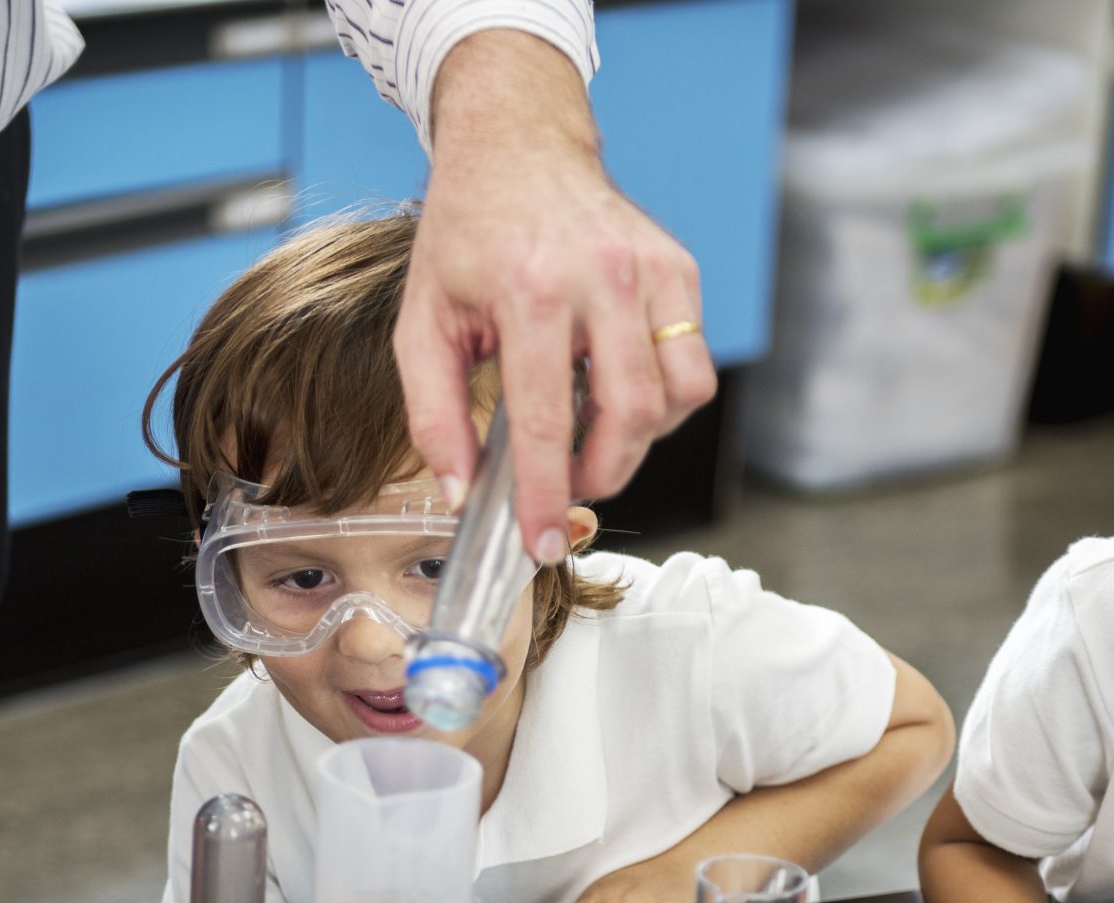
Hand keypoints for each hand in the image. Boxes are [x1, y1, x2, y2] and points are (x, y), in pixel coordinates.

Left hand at [401, 31, 715, 556]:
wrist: (516, 146)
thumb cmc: (467, 236)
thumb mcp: (422, 321)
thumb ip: (433, 414)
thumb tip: (460, 492)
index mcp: (531, 293)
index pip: (549, 422)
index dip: (546, 495)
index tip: (540, 544)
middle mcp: (602, 279)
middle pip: (631, 417)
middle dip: (602, 475)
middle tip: (567, 488)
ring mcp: (651, 271)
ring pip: (677, 397)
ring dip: (639, 441)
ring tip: (592, 434)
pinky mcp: (679, 269)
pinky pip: (692, 365)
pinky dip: (662, 399)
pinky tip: (616, 388)